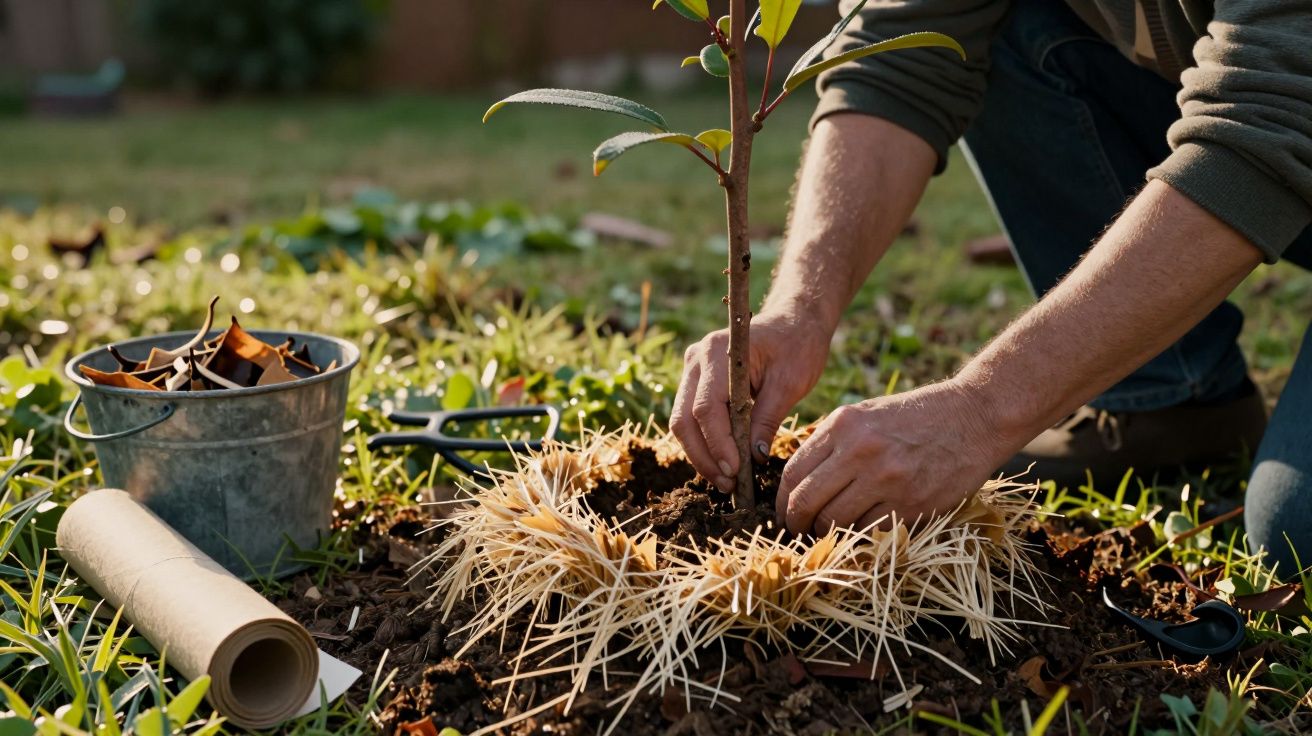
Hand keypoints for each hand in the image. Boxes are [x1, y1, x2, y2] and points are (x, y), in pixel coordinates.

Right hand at [672, 312, 830, 492]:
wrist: (793, 322)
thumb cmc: (797, 346)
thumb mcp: (790, 383)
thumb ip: (767, 419)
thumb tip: (754, 458)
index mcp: (718, 352)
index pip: (706, 408)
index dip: (718, 444)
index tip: (736, 471)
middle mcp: (696, 359)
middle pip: (684, 418)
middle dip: (704, 456)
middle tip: (728, 484)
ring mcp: (692, 370)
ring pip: (682, 422)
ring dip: (701, 454)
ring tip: (726, 480)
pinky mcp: (696, 382)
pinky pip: (690, 418)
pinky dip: (704, 443)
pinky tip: (723, 463)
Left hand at [776, 380, 1018, 534]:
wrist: (973, 417)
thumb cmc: (915, 416)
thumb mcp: (864, 413)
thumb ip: (830, 442)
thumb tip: (796, 481)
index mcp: (842, 425)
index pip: (792, 473)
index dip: (782, 500)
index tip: (784, 511)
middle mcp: (860, 451)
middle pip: (805, 502)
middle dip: (795, 524)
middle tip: (798, 531)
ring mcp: (887, 480)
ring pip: (834, 523)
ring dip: (826, 534)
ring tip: (830, 533)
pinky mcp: (911, 505)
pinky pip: (869, 533)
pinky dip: (860, 537)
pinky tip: (861, 531)